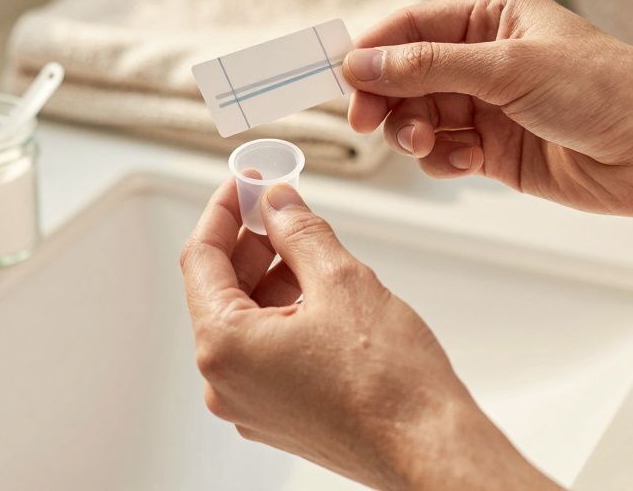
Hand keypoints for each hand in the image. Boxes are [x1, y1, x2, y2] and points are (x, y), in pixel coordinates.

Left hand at [179, 177, 556, 489]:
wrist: (429, 449)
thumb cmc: (389, 383)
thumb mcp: (341, 280)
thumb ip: (299, 232)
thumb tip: (279, 204)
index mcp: (225, 347)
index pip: (202, 259)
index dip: (225, 211)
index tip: (246, 183)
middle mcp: (225, 382)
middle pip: (220, 290)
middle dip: (250, 242)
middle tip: (279, 204)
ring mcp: (250, 404)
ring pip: (246, 321)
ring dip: (270, 276)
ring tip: (308, 245)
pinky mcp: (278, 415)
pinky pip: (265, 350)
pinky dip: (283, 312)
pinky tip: (317, 290)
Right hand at [342, 0, 632, 217]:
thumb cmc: (604, 90)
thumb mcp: (508, 67)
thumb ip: (428, 68)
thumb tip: (360, 64)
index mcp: (493, 16)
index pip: (412, 27)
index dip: (374, 51)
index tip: (343, 77)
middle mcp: (487, 58)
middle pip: (406, 75)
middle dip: (388, 99)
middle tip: (370, 122)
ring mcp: (489, 106)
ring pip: (420, 117)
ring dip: (413, 133)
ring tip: (429, 144)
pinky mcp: (495, 150)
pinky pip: (444, 151)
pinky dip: (442, 159)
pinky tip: (466, 162)